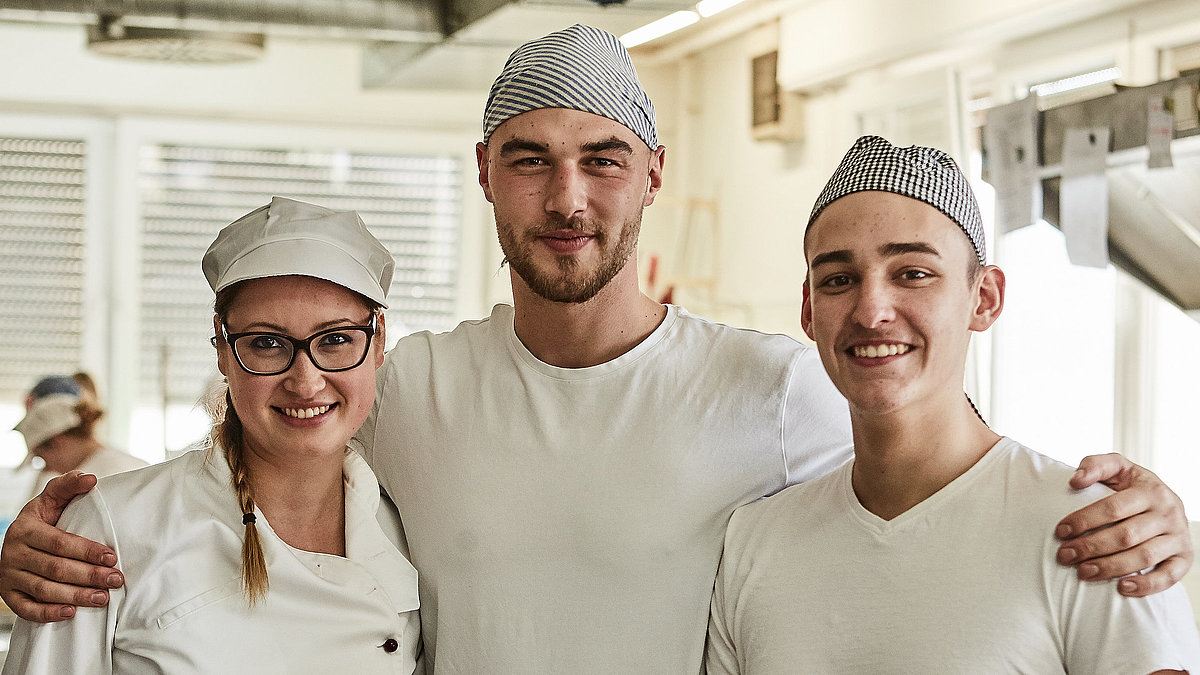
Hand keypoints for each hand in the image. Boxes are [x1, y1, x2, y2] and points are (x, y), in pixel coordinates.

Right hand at [0, 472, 123, 621]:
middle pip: (55, 568)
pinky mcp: (9, 595)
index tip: (112, 557)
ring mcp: (9, 576)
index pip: (59, 543)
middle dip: (89, 576)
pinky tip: (71, 612)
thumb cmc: (42, 519)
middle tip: (115, 580)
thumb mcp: (51, 499)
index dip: (87, 551)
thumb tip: (90, 478)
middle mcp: (14, 554)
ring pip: (44, 590)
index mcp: (25, 529)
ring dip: (76, 596)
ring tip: (102, 597)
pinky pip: (27, 609)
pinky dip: (49, 613)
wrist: (17, 539)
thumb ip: (68, 485)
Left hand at [1055, 453, 1191, 596]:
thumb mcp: (1118, 467)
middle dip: (1091, 547)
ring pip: (1144, 557)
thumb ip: (1096, 465)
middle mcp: (1168, 513)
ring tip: (1083, 572)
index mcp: (1150, 490)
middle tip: (1065, 556)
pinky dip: (1146, 585)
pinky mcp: (1184, 558)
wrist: (1166, 501)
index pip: (1113, 508)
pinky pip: (1169, 576)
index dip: (1084, 520)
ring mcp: (1178, 537)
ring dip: (1111, 567)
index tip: (1060, 531)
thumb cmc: (1132, 486)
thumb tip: (1075, 480)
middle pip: (1126, 535)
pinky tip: (1122, 588)